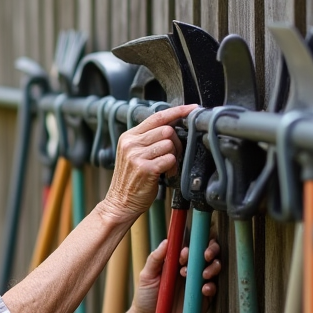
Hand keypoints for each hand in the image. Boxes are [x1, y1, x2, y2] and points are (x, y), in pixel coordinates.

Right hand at [99, 105, 194, 224]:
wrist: (119, 203)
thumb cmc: (131, 180)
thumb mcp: (133, 154)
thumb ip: (147, 139)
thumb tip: (173, 128)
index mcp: (128, 136)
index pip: (157, 117)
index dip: (177, 111)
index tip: (192, 108)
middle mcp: (131, 144)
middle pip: (167, 130)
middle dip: (176, 143)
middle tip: (172, 156)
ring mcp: (136, 156)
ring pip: (170, 144)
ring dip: (174, 157)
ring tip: (166, 167)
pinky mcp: (145, 169)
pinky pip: (170, 159)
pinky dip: (172, 167)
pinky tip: (165, 174)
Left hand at [131, 235, 221, 312]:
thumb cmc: (145, 297)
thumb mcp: (146, 276)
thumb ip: (155, 259)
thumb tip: (167, 241)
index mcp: (176, 261)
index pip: (191, 246)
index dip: (193, 245)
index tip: (184, 254)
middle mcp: (189, 269)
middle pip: (207, 253)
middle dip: (211, 249)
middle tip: (205, 256)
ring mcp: (197, 283)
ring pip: (214, 268)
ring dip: (213, 267)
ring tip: (203, 274)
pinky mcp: (203, 298)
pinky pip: (213, 288)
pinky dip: (211, 286)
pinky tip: (203, 289)